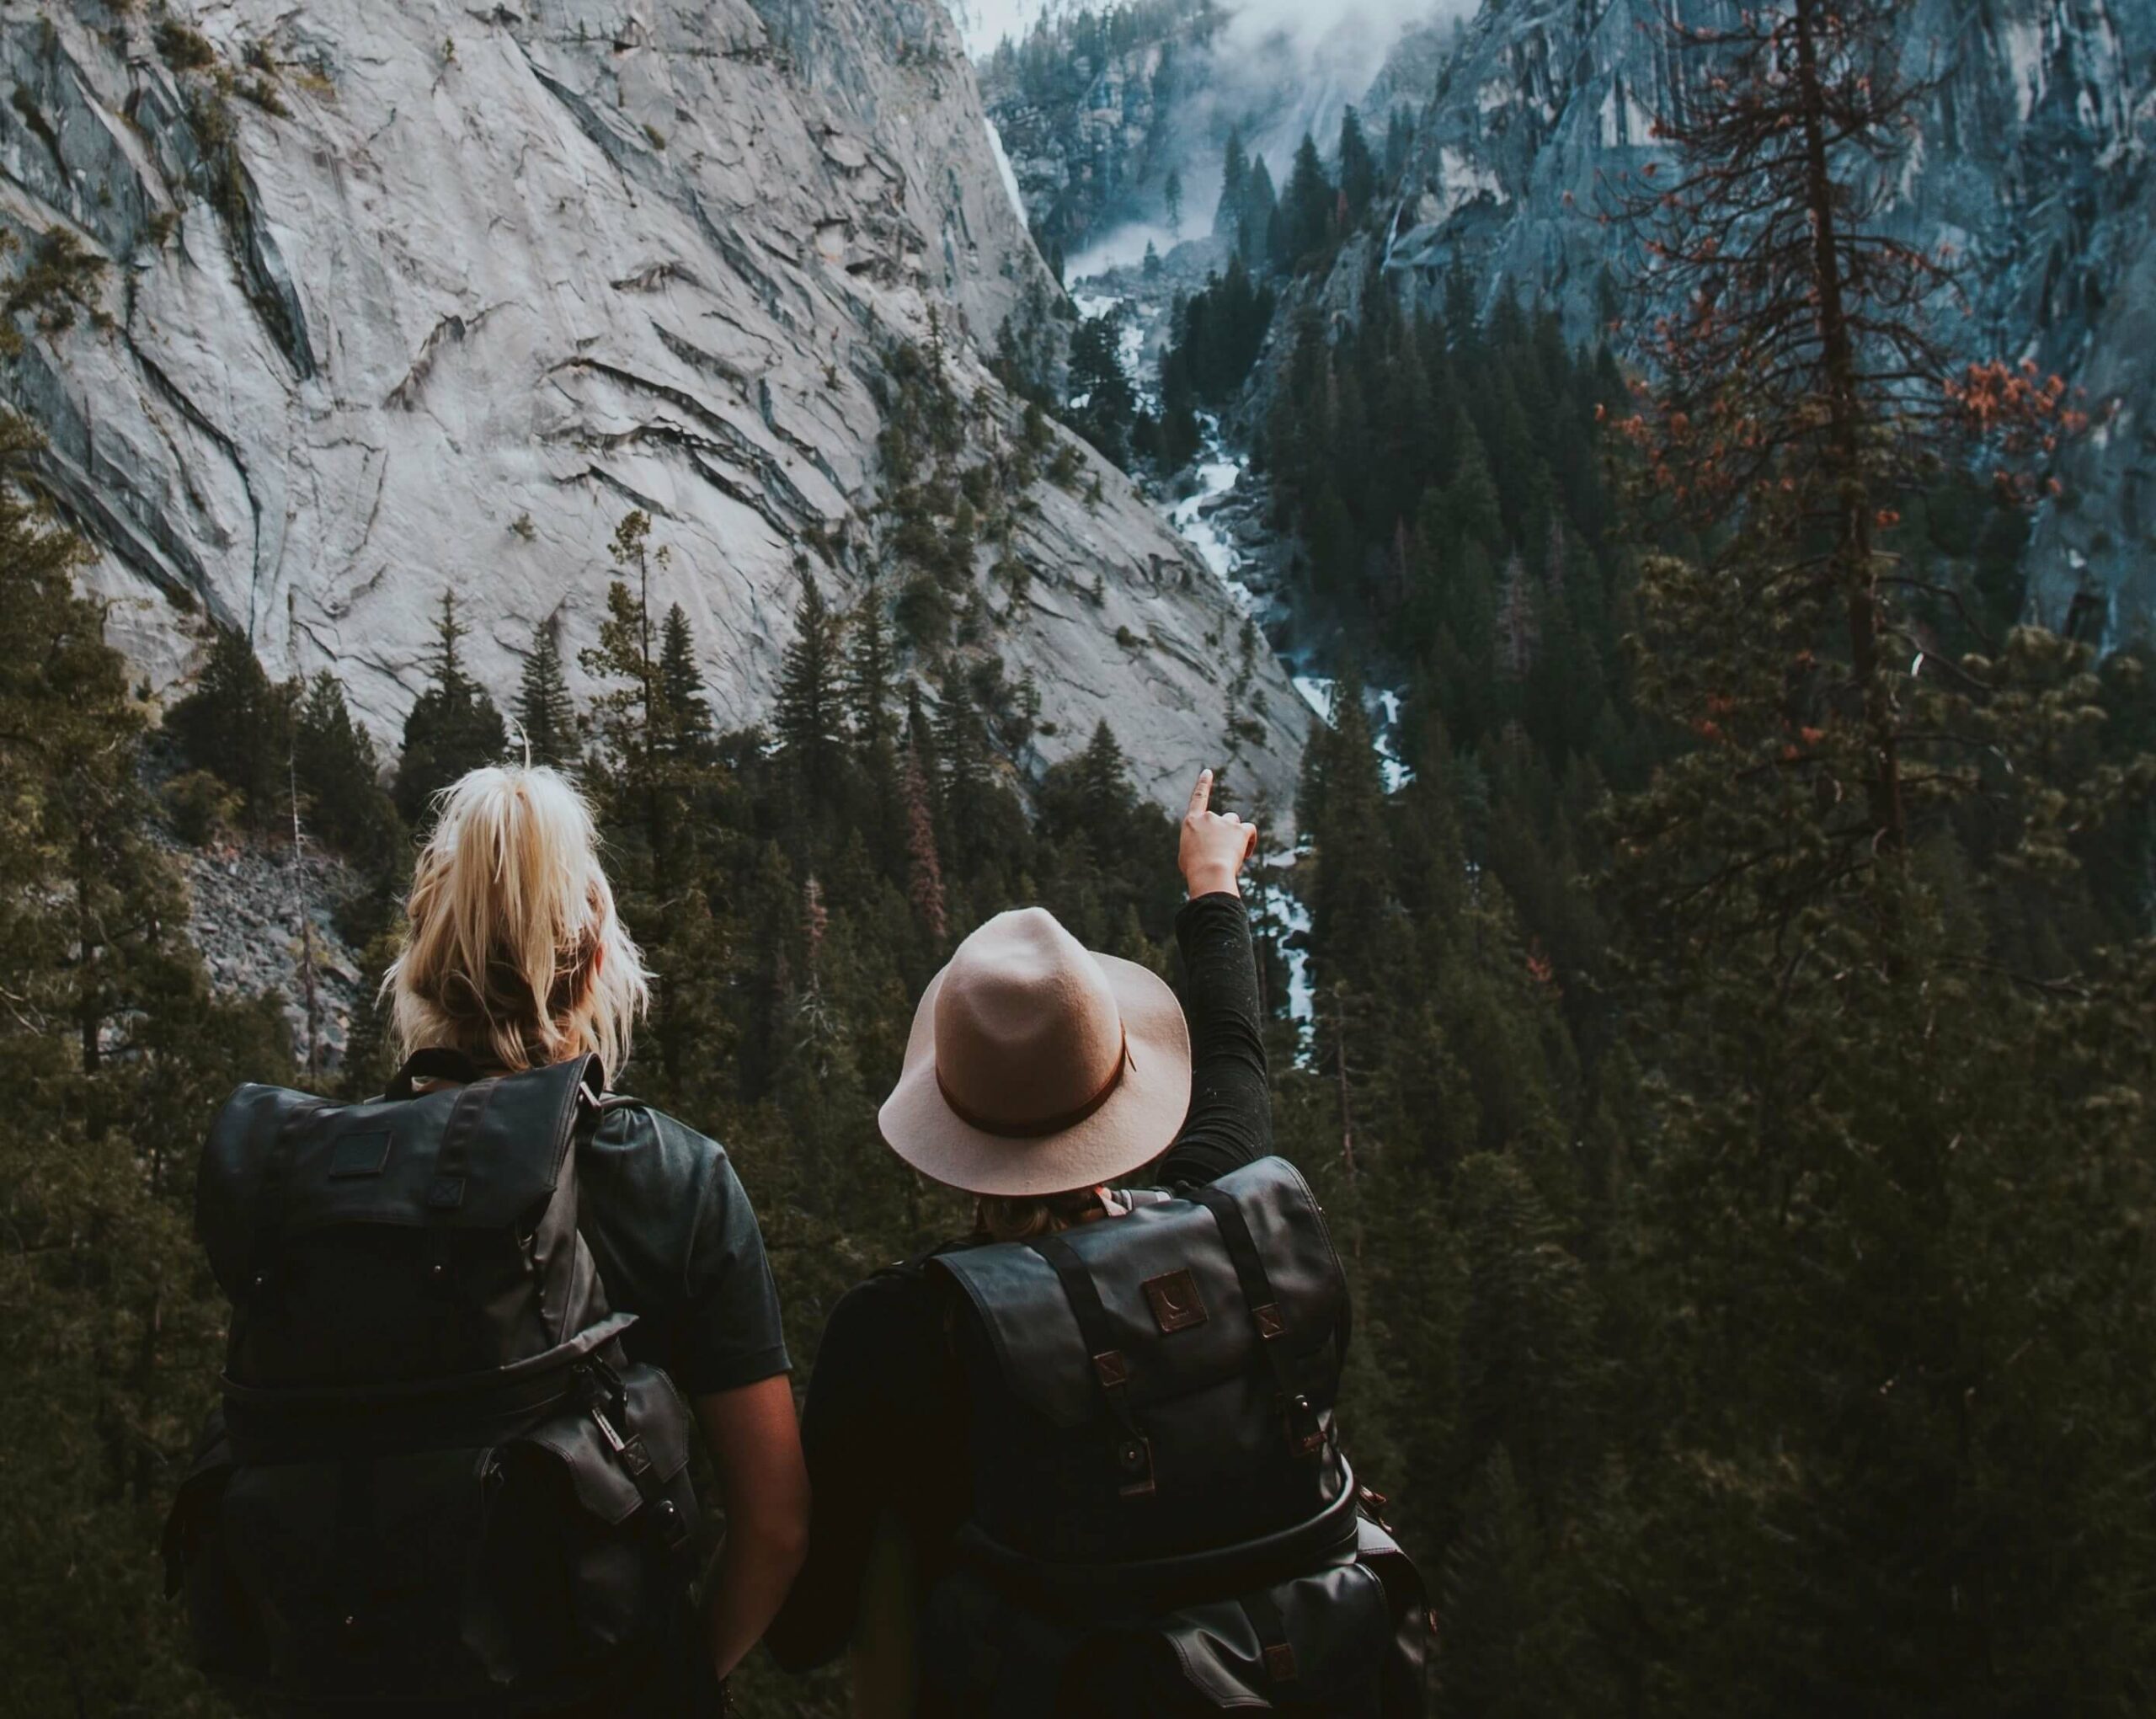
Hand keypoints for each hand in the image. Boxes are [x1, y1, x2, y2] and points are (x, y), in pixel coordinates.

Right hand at [1179, 768, 1258, 898]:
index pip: (1198, 798)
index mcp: (1191, 822)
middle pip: (1221, 819)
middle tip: (1219, 855)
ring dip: (1235, 836)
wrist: (1209, 873)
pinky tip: (1245, 854)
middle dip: (1223, 835)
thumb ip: (1196, 844)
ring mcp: (1225, 822)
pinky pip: (1250, 830)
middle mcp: (1209, 817)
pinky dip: (1249, 841)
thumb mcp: (1186, 856)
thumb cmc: (1195, 870)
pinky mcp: (1241, 830)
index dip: (1203, 784)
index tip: (1208, 772)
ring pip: (1235, 824)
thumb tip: (1206, 847)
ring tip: (1231, 856)